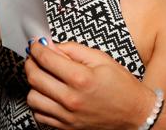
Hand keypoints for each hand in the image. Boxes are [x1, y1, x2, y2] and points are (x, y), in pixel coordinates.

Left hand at [25, 40, 155, 129]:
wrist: (134, 113)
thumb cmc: (121, 85)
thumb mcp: (101, 58)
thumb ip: (74, 50)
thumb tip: (51, 45)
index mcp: (81, 78)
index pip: (47, 59)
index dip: (36, 48)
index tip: (35, 44)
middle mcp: (71, 98)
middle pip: (35, 77)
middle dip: (31, 63)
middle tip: (34, 57)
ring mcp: (67, 115)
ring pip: (33, 97)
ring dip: (33, 84)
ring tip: (42, 75)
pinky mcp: (66, 126)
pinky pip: (39, 114)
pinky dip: (38, 102)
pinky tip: (47, 93)